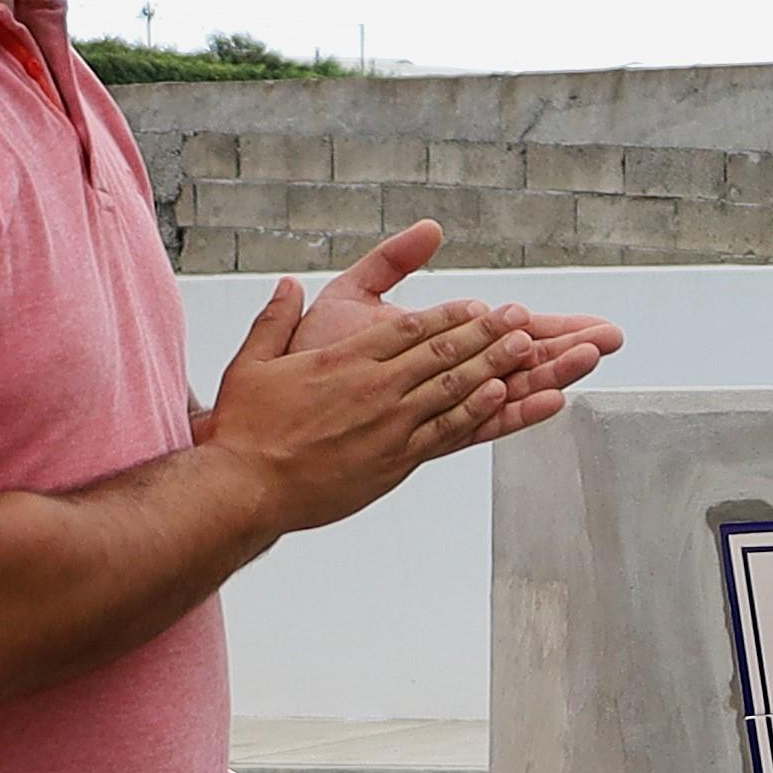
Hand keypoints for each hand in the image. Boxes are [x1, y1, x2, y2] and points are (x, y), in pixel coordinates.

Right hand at [202, 269, 526, 533]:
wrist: (244, 487)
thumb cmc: (245, 430)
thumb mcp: (251, 363)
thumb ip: (274, 320)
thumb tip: (288, 285)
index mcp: (344, 360)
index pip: (408, 328)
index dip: (448, 314)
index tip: (477, 304)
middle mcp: (374, 387)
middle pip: (442, 351)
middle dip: (487, 331)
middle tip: (520, 316)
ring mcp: (389, 424)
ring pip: (453, 386)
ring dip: (494, 364)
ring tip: (528, 348)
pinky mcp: (395, 460)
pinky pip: (446, 430)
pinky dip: (477, 410)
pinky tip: (501, 395)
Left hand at [293, 222, 619, 440]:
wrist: (268, 415)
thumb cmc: (304, 361)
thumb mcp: (349, 295)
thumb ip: (391, 262)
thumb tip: (434, 229)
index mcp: (433, 349)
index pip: (502, 335)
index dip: (547, 327)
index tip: (589, 322)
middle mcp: (443, 382)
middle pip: (518, 362)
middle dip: (565, 349)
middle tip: (611, 338)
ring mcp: (436, 410)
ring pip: (508, 390)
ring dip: (552, 374)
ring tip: (593, 358)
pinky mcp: (422, 436)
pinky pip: (478, 425)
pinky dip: (515, 412)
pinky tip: (551, 399)